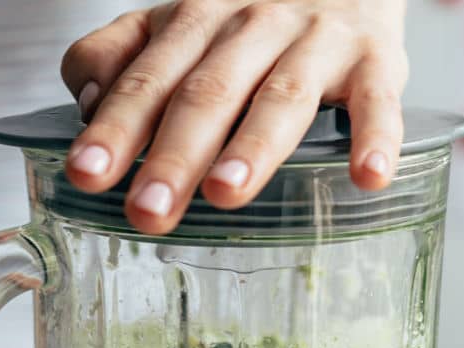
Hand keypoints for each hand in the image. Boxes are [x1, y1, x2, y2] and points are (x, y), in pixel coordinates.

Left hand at [61, 0, 407, 234]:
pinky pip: (377, 96)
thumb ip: (119, 56)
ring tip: (225, 195)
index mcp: (192, 22)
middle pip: (207, 94)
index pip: (146, 80)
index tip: (86, 174)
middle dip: (174, 155)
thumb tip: (87, 104)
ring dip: (254, 147)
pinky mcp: (375, 55)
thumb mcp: (172, 23)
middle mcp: (250, 25)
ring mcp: (315, 39)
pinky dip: (376, 134)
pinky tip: (366, 176)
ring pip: (281, 95)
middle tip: (148, 212)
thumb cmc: (242, 13)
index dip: (114, 128)